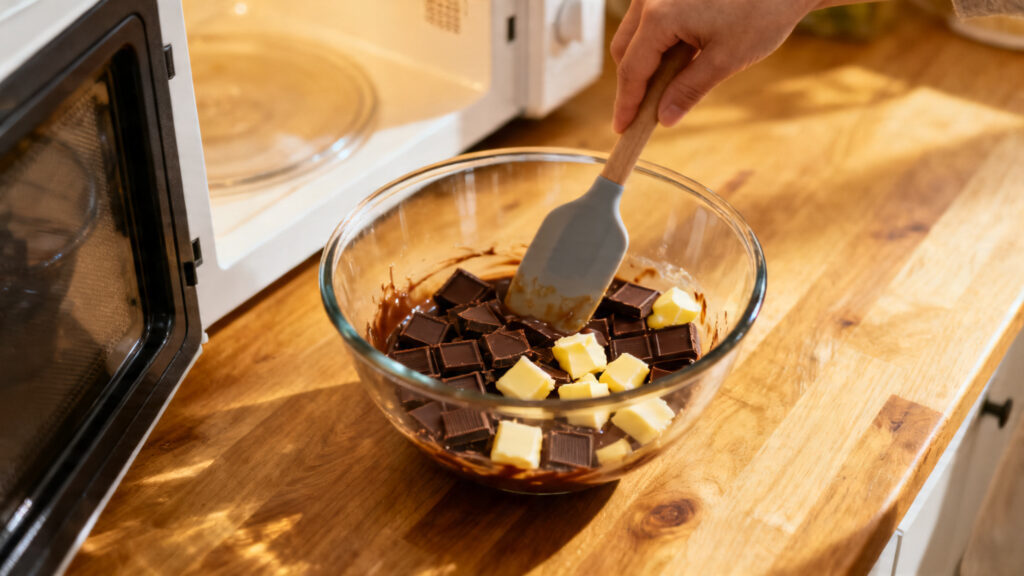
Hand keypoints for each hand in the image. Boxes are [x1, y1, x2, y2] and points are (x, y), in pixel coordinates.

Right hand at [611, 0, 840, 131]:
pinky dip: (655, 43)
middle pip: (624, 50)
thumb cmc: (762, 11)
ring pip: (633, 34)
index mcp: (659, 16)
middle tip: (643, 114)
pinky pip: (648, 20)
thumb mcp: (725, 60)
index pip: (631, 70)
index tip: (622, 128)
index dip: (626, 103)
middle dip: (632, 83)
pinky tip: (677, 59)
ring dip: (644, 63)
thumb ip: (689, 90)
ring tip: (666, 87)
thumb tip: (665, 118)